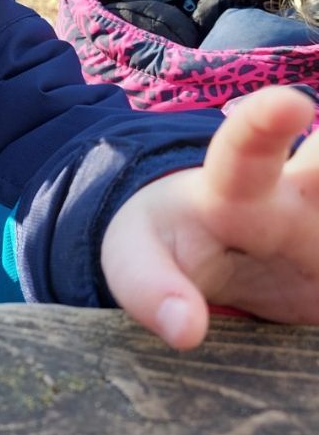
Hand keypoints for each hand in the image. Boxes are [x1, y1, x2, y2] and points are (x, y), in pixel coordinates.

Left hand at [102, 85, 318, 349]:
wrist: (199, 249)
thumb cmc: (163, 244)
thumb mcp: (134, 260)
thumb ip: (151, 288)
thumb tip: (185, 330)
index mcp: (234, 193)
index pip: (245, 151)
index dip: (264, 124)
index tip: (292, 103)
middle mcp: (300, 197)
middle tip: (315, 123)